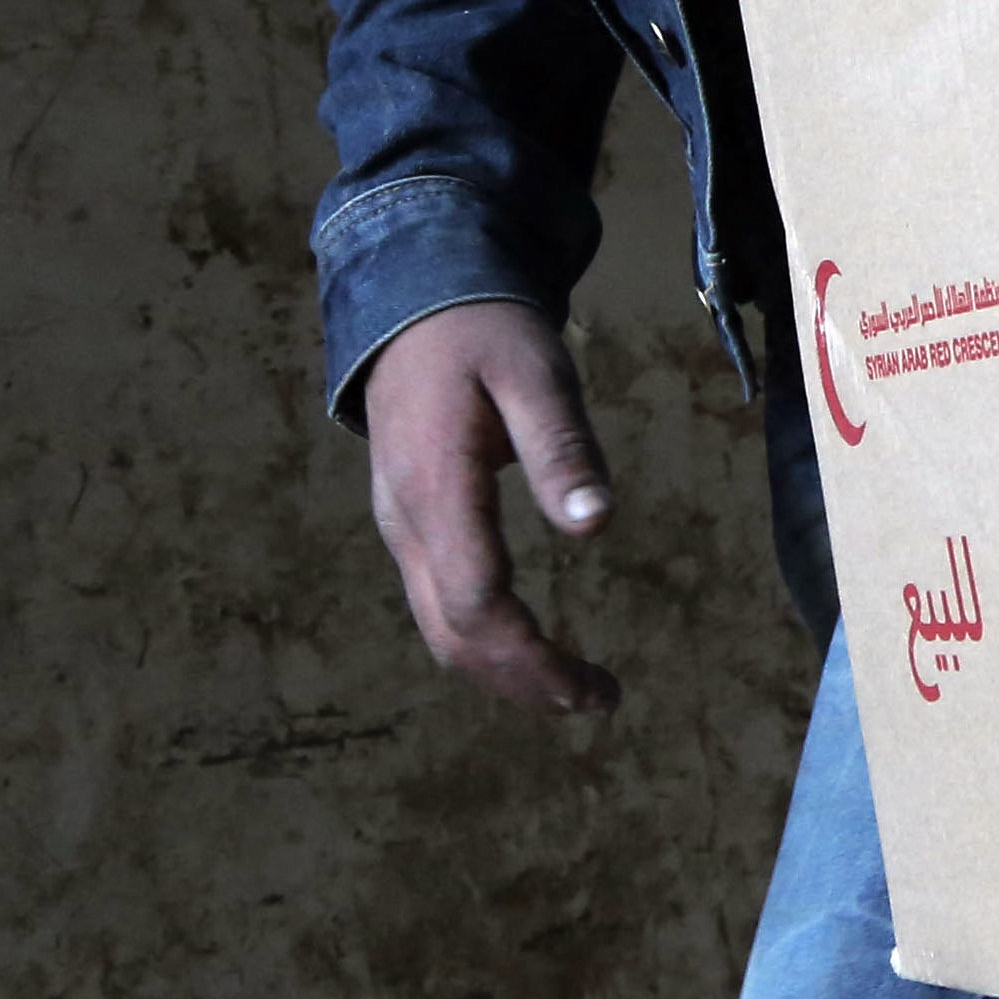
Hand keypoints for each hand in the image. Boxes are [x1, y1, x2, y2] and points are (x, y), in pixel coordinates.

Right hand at [362, 299, 621, 715]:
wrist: (413, 298)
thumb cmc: (482, 329)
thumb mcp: (534, 370)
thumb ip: (560, 446)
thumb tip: (596, 525)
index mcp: (436, 490)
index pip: (477, 604)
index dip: (533, 656)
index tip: (592, 686)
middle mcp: (406, 522)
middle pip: (454, 635)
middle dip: (524, 680)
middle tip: (598, 700)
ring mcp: (399, 526)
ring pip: (439, 627)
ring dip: (504, 670)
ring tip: (576, 688)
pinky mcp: (409, 523)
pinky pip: (438, 602)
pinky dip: (484, 639)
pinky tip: (530, 643)